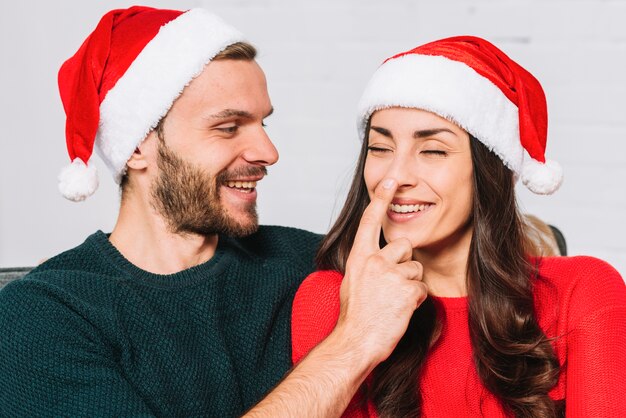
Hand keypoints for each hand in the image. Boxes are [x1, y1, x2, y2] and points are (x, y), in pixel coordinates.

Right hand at [334, 178, 427, 363]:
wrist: (356, 341)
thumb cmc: (355, 316)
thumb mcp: (353, 282)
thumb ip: (367, 264)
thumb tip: (378, 257)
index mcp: (359, 256)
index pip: (370, 220)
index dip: (382, 198)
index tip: (391, 179)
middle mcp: (374, 260)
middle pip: (404, 245)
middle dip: (404, 261)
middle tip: (392, 284)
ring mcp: (391, 274)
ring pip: (416, 268)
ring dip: (410, 284)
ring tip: (393, 300)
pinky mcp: (407, 289)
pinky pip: (422, 287)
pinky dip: (416, 300)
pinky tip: (401, 310)